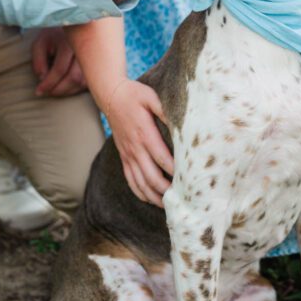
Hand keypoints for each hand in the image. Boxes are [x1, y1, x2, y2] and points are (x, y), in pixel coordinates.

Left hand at [31, 27, 86, 97]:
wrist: (70, 26)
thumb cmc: (53, 37)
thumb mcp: (40, 44)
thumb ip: (38, 61)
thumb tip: (43, 79)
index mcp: (69, 42)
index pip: (60, 69)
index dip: (48, 83)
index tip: (38, 91)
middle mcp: (84, 49)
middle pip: (74, 78)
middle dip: (59, 90)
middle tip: (48, 92)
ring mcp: (93, 57)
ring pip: (83, 82)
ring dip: (68, 91)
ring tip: (56, 89)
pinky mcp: (97, 64)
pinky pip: (89, 82)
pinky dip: (77, 88)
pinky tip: (67, 86)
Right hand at [106, 79, 173, 206]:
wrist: (111, 95)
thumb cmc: (135, 94)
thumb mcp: (151, 96)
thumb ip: (165, 110)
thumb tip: (182, 122)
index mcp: (144, 133)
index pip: (162, 158)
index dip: (175, 172)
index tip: (189, 181)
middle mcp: (135, 148)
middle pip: (151, 177)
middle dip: (167, 191)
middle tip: (183, 199)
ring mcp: (128, 154)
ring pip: (140, 183)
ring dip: (155, 196)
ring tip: (170, 206)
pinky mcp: (124, 157)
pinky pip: (130, 180)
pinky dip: (141, 193)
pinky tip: (151, 199)